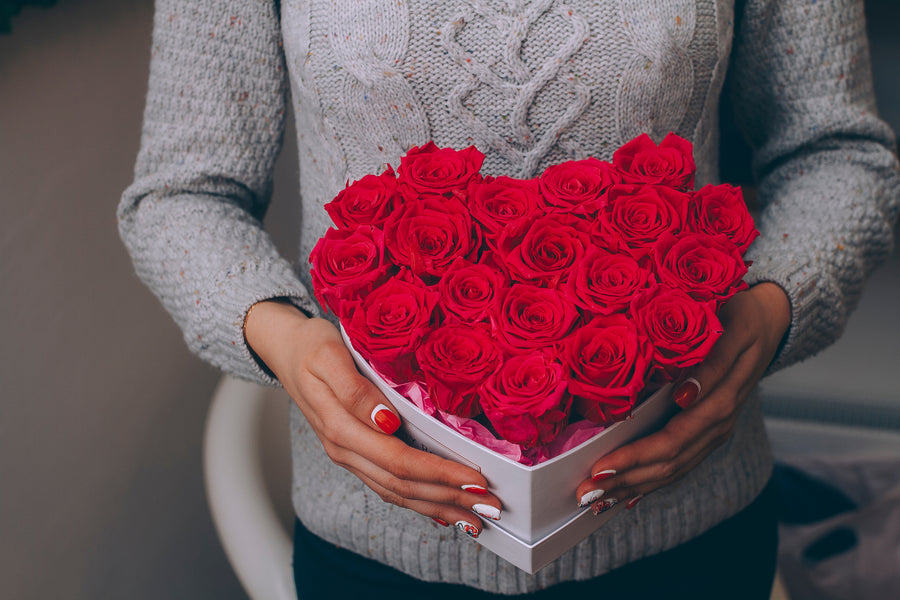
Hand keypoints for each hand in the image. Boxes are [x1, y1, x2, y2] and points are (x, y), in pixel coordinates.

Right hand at [244, 300, 500, 535]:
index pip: (398, 460)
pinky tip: (440, 511)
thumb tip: (387, 421)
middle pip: (401, 485)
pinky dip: (416, 502)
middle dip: (448, 498)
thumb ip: (355, 390)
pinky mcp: (353, 454)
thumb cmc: (312, 346)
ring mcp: (348, 455)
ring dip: (437, 508)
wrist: (284, 348)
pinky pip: (386, 487)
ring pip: (395, 493)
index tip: (475, 480)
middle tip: (490, 507)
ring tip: (475, 519)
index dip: (438, 473)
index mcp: (340, 426)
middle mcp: (344, 449)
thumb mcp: (329, 355)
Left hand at [574, 283, 790, 512]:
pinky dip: (651, 483)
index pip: (673, 437)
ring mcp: (717, 431)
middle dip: (626, 477)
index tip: (603, 465)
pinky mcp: (710, 433)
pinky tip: (625, 498)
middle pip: (670, 460)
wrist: (769, 319)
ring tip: (596, 500)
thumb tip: (684, 394)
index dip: (638, 454)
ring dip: (633, 486)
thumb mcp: (727, 325)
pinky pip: (680, 465)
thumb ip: (710, 362)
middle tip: (586, 490)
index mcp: (722, 397)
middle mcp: (720, 421)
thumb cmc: (738, 314)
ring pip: (674, 469)